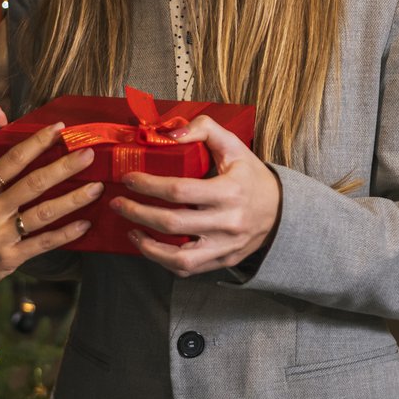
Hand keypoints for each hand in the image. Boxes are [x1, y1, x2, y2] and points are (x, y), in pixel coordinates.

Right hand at [0, 120, 99, 306]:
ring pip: (43, 213)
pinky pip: (42, 244)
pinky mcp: (9, 258)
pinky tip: (85, 224)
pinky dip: (65, 234)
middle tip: (89, 155)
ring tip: (97, 188)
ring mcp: (1, 235)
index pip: (10, 161)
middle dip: (63, 167)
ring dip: (73, 200)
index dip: (36, 143)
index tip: (58, 128)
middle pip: (33, 184)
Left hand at [114, 115, 282, 275]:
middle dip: (138, 213)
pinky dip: (164, 261)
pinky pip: (188, 269)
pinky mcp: (223, 261)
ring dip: (147, 246)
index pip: (179, 191)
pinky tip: (151, 246)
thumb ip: (204, 129)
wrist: (280, 210)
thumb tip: (170, 134)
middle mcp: (228, 223)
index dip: (148, 186)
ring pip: (179, 258)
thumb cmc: (250, 176)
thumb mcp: (234, 145)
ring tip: (130, 231)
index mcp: (229, 191)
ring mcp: (226, 246)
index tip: (129, 179)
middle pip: (172, 223)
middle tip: (118, 203)